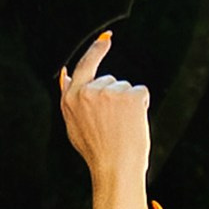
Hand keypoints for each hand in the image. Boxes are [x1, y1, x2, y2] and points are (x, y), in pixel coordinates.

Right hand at [57, 33, 148, 179]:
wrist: (115, 169)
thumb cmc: (97, 153)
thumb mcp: (74, 126)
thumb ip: (69, 99)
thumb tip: (66, 73)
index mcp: (72, 98)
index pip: (85, 66)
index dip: (96, 50)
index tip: (106, 39)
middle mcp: (88, 91)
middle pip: (110, 81)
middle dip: (117, 98)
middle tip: (115, 126)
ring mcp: (109, 92)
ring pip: (127, 88)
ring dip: (130, 104)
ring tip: (123, 128)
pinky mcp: (130, 96)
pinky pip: (141, 93)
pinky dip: (142, 106)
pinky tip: (134, 123)